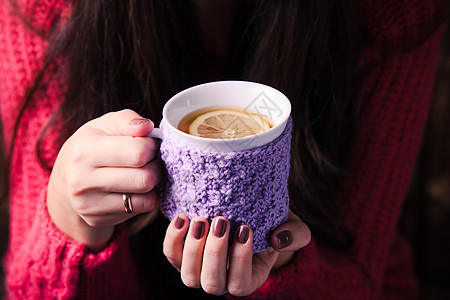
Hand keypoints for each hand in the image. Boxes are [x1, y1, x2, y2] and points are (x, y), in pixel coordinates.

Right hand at [47, 109, 162, 250]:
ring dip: (154, 183)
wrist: (66, 179)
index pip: (138, 152)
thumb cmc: (91, 146)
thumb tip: (146, 126)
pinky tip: (137, 188)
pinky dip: (147, 197)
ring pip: (146, 196)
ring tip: (144, 171)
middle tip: (152, 160)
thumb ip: (127, 120)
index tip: (149, 144)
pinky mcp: (97, 219)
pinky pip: (142, 209)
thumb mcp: (104, 125)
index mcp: (84, 150)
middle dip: (156, 166)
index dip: (152, 147)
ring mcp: (89, 204)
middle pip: (145, 178)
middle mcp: (82, 180)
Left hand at [163, 211, 310, 295]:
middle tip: (222, 221)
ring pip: (189, 276)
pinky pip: (172, 254)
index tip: (245, 228)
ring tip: (202, 219)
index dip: (240, 260)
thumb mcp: (291, 226)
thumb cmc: (270, 221)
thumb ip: (296, 234)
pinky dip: (173, 238)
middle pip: (212, 283)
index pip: (240, 284)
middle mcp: (220, 281)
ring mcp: (198, 270)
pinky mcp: (181, 255)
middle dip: (215, 253)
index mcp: (248, 279)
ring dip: (194, 248)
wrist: (245, 210)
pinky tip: (183, 217)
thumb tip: (278, 240)